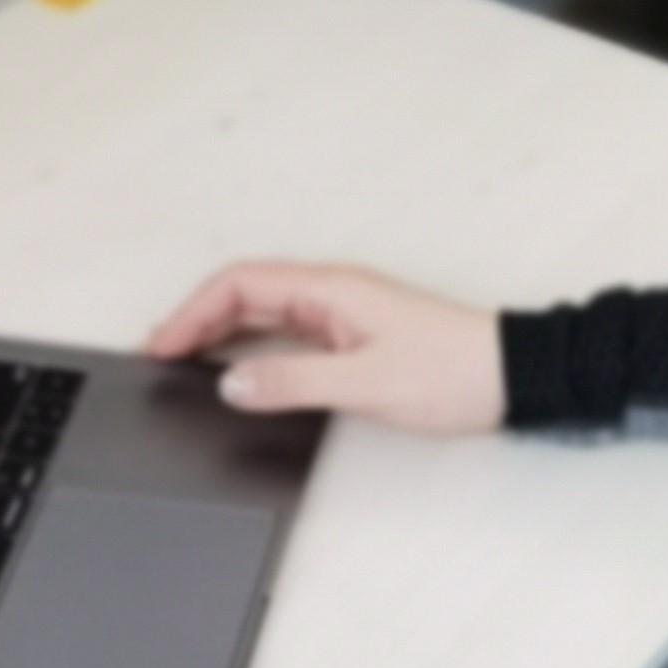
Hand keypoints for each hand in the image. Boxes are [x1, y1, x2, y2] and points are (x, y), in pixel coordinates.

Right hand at [144, 261, 502, 434]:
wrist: (510, 377)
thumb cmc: (453, 372)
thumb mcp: (367, 383)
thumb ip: (296, 382)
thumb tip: (232, 383)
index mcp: (330, 289)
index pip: (241, 284)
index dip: (193, 312)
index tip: (161, 347)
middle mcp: (331, 294)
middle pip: (245, 294)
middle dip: (196, 320)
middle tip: (157, 358)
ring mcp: (341, 315)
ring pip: (263, 314)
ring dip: (219, 332)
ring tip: (181, 362)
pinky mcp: (352, 338)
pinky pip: (285, 334)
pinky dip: (250, 348)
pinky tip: (237, 372)